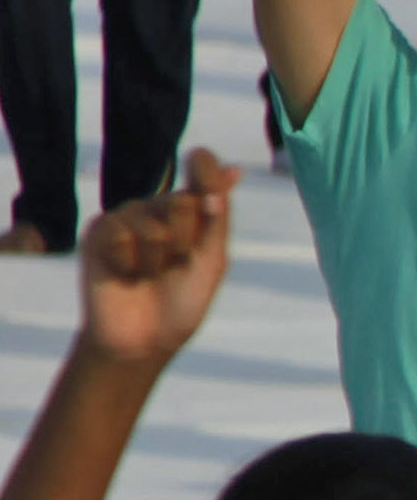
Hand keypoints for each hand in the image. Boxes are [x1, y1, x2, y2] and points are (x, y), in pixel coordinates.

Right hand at [75, 151, 236, 368]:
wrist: (144, 339)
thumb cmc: (183, 300)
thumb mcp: (211, 260)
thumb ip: (218, 216)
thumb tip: (235, 169)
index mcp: (191, 210)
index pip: (201, 172)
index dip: (205, 168)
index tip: (201, 161)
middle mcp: (158, 206)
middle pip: (183, 202)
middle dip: (187, 243)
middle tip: (175, 266)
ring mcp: (127, 216)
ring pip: (153, 224)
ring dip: (157, 261)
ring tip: (147, 275)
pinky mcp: (99, 230)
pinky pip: (121, 235)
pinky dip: (129, 263)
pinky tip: (124, 274)